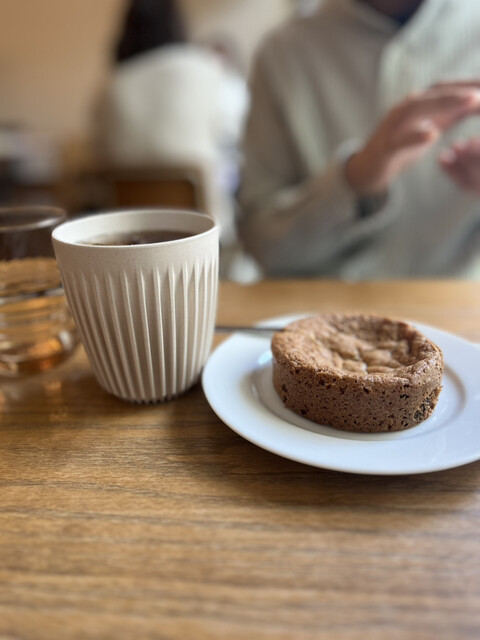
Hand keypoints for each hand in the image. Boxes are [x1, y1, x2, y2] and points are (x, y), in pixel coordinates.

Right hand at [345, 86, 479, 196]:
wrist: (369, 167)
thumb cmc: (402, 145)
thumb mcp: (432, 126)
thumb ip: (453, 113)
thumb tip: (478, 99)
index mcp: (418, 103)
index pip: (446, 87)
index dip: (468, 83)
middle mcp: (405, 108)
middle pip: (435, 92)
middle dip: (461, 89)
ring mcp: (393, 126)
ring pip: (417, 109)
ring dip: (445, 102)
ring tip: (471, 101)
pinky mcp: (385, 147)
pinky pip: (400, 140)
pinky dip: (416, 136)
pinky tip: (432, 135)